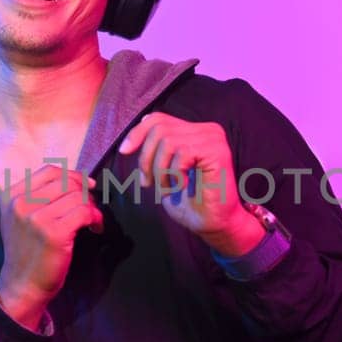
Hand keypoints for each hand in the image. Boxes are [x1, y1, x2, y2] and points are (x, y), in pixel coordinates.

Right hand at [0, 164, 103, 328]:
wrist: (22, 284)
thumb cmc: (27, 251)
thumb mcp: (20, 217)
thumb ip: (39, 196)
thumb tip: (80, 179)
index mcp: (11, 195)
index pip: (50, 171)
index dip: (73, 176)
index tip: (86, 187)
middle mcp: (21, 203)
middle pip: (66, 182)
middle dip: (85, 192)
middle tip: (90, 208)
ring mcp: (36, 218)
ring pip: (77, 196)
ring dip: (91, 207)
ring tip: (92, 221)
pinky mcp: (54, 233)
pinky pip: (85, 212)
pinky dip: (96, 218)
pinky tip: (95, 228)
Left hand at [117, 112, 261, 254]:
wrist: (213, 223)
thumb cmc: (190, 200)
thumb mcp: (165, 171)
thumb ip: (156, 150)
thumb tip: (132, 136)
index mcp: (195, 131)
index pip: (158, 119)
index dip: (137, 133)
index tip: (124, 151)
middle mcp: (207, 130)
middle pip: (159, 128)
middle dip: (146, 158)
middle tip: (148, 183)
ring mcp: (214, 138)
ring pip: (168, 141)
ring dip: (160, 170)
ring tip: (166, 188)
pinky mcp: (217, 151)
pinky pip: (182, 153)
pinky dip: (174, 173)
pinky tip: (182, 186)